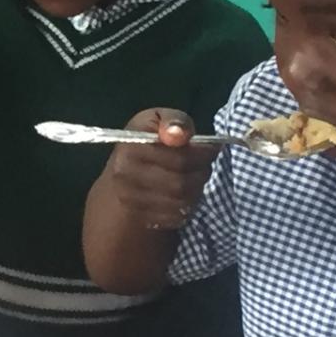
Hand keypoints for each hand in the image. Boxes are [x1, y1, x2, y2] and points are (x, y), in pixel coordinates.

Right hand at [104, 108, 219, 230]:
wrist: (123, 169)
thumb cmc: (148, 138)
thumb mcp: (159, 119)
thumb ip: (174, 120)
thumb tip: (179, 134)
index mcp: (131, 147)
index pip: (179, 158)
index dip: (203, 155)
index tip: (212, 149)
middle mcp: (125, 175)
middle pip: (181, 183)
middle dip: (202, 173)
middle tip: (206, 165)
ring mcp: (130, 199)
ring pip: (180, 201)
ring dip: (197, 190)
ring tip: (196, 177)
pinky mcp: (138, 217)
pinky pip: (175, 217)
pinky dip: (187, 206)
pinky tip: (186, 193)